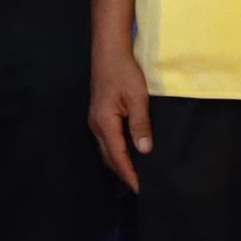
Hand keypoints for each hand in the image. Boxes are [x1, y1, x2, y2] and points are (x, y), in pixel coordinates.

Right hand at [89, 44, 151, 191]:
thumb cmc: (123, 72)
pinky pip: (107, 140)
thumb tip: (144, 150)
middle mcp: (96, 125)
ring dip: (119, 163)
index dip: (129, 174)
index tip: (141, 190)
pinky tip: (128, 153)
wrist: (109, 51)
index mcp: (104, 123)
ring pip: (106, 149)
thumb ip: (140, 125)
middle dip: (123, 174)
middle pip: (108, 157)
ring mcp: (96, 119)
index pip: (118, 156)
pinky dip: (117, 152)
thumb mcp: (137, 98)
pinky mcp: (99, 114)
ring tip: (135, 175)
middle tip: (139, 188)